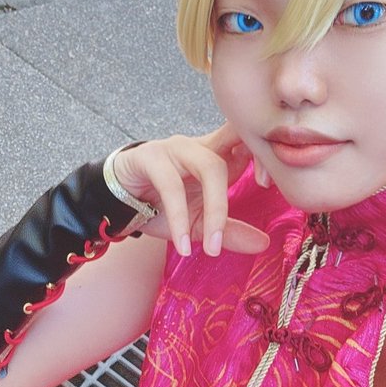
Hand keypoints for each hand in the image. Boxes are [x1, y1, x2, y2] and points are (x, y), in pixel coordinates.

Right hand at [113, 124, 269, 257]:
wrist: (116, 204)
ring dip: (217, 208)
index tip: (269, 184)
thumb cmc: (160, 207)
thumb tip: (264, 243)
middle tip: (262, 189)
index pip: (248, 140)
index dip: (265, 153)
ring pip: (209, 166)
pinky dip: (180, 217)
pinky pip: (171, 185)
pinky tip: (183, 245)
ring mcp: (174, 148)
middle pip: (236, 140)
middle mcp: (198, 146)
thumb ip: (230, 232)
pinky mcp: (149, 157)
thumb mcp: (198, 224)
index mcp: (215, 155)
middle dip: (254, 161)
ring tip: (212, 247)